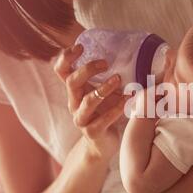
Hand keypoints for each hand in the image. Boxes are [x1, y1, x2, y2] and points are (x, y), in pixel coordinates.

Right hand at [54, 45, 126, 159]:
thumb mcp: (103, 92)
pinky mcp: (92, 132)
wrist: (102, 145)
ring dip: (103, 88)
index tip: (80, 47)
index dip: (66, 57)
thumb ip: (107, 76)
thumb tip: (130, 53)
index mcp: (75, 91)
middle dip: (87, 69)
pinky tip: (128, 99)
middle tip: (106, 63)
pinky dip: (116, 108)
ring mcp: (81, 118)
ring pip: (87, 101)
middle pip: (72, 82)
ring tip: (119, 79)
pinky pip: (103, 119)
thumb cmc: (104, 113)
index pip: (61, 70)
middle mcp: (74, 103)